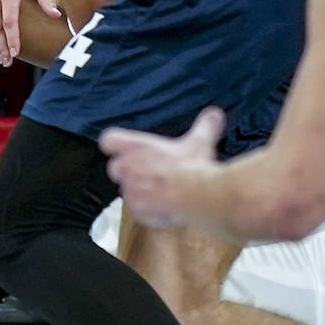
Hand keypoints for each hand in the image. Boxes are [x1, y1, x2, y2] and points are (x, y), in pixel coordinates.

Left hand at [100, 105, 224, 227]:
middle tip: (150, 173)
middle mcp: (126, 167)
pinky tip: (167, 210)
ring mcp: (130, 190)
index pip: (108, 140)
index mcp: (135, 147)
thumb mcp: (200, 141)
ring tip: (163, 193)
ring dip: (141, 192)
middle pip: (115, 168)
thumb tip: (215, 113)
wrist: (196, 194)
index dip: (115, 144)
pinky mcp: (138, 210)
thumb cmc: (193, 164)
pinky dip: (151, 212)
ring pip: (128, 191)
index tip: (124, 148)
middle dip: (129, 171)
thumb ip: (205, 125)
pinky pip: (139, 211)